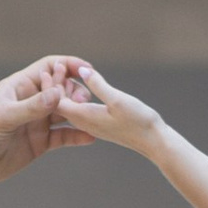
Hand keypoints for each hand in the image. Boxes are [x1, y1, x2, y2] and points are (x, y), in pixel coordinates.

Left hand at [0, 57, 94, 198]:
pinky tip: (91, 137)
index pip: (48, 67)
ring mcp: (37, 122)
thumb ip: (31, 107)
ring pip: (66, 113)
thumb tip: (58, 94)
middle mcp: (31, 102)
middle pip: (62, 90)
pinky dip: (77, 136)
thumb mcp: (3, 117)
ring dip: (80, 113)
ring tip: (92, 117)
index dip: (68, 65)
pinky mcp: (40, 142)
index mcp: (20, 87)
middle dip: (76, 92)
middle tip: (85, 101)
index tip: (87, 69)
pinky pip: (63, 136)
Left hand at [49, 61, 167, 155]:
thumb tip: (81, 70)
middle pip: (59, 104)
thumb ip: (98, 85)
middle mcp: (83, 123)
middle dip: (57, 84)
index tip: (58, 65)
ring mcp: (91, 125)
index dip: (53, 83)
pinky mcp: (99, 125)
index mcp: (84, 117)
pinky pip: (80, 111)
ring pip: (70, 107)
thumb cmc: (138, 121)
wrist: (154, 142)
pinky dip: (77, 98)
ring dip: (67, 91)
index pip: (56, 100)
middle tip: (60, 65)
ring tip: (68, 74)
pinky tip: (83, 89)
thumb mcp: (117, 99)